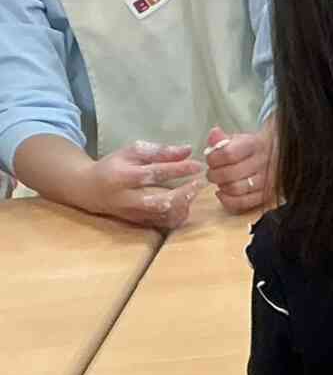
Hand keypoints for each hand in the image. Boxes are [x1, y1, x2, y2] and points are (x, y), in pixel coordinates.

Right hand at [85, 141, 205, 231]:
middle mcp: (128, 199)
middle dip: (185, 193)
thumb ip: (159, 151)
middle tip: (201, 182)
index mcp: (123, 177)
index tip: (198, 165)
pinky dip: (179, 215)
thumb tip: (187, 150)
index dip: (178, 169)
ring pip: (164, 217)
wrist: (89, 190)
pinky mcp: (139, 223)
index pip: (155, 173)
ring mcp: (134, 214)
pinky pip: (164, 224)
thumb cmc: (114, 166)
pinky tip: (185, 203)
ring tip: (194, 191)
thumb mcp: (131, 152)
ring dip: (184, 205)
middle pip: (161, 202)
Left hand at [204, 122, 273, 213]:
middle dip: (214, 175)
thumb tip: (214, 134)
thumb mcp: (239, 139)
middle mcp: (264, 163)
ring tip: (220, 181)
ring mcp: (267, 181)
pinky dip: (228, 200)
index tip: (211, 160)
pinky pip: (243, 203)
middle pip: (230, 174)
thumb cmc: (253, 148)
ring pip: (235, 189)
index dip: (213, 159)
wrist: (279, 156)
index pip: (228, 154)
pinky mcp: (268, 195)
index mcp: (256, 145)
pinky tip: (223, 193)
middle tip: (212, 173)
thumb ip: (223, 138)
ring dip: (221, 186)